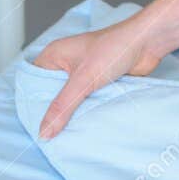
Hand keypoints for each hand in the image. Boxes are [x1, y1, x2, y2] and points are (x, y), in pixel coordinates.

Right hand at [32, 16, 166, 139]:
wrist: (148, 43)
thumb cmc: (116, 47)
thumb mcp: (84, 79)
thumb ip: (63, 106)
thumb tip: (45, 131)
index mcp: (54, 55)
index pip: (33, 84)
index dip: (31, 104)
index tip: (32, 127)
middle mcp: (65, 63)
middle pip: (51, 94)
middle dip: (53, 112)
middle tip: (49, 136)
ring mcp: (82, 73)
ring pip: (70, 100)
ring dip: (71, 113)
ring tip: (64, 136)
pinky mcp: (97, 81)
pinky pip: (85, 101)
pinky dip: (85, 111)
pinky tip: (83, 127)